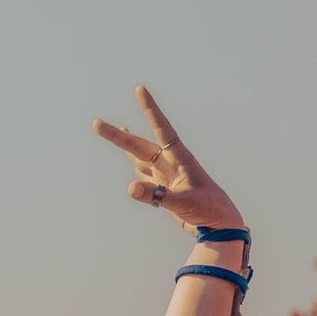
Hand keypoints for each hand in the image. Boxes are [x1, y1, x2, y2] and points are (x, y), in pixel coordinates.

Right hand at [92, 84, 242, 231]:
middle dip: (118, 136)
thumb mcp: (182, 202)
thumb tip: (130, 189)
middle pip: (139, 145)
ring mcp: (167, 176)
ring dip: (126, 147)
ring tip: (116, 130)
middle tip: (96, 123)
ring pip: (141, 159)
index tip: (140, 90)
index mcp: (179, 158)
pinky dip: (137, 172)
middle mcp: (170, 163)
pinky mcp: (165, 191)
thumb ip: (157, 195)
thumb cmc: (208, 209)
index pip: (161, 128)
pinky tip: (133, 166)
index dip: (150, 109)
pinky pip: (146, 179)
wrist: (220, 225)